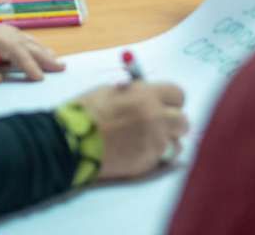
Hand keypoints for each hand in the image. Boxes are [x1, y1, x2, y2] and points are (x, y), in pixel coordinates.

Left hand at [0, 10, 64, 82]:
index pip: (13, 48)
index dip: (28, 63)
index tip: (41, 78)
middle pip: (20, 40)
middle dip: (41, 54)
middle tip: (62, 67)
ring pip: (15, 38)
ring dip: (35, 49)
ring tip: (52, 58)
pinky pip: (6, 39)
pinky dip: (20, 46)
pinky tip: (25, 51)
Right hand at [72, 82, 187, 178]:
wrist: (71, 143)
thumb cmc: (85, 114)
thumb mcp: (110, 91)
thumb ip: (134, 92)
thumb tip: (147, 93)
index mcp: (145, 95)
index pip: (178, 94)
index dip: (172, 100)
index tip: (165, 104)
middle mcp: (155, 117)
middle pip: (183, 120)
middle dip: (173, 122)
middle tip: (159, 124)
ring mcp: (154, 142)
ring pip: (177, 143)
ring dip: (166, 142)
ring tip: (147, 141)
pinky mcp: (148, 162)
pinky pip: (164, 158)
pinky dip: (156, 156)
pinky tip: (139, 152)